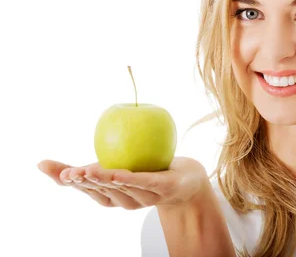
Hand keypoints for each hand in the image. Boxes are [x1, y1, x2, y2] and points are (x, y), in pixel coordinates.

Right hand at [37, 157, 208, 209]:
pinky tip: (119, 172)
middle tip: (71, 172)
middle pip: (102, 192)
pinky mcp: (165, 189)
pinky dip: (131, 179)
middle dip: (85, 183)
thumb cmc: (145, 170)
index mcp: (111, 196)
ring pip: (122, 190)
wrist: (186, 179)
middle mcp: (126, 201)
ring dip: (105, 181)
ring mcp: (146, 197)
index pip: (86, 190)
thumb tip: (41, 163)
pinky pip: (146, 182)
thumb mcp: (112, 164)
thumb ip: (83, 165)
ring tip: (90, 171)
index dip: (71, 183)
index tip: (59, 172)